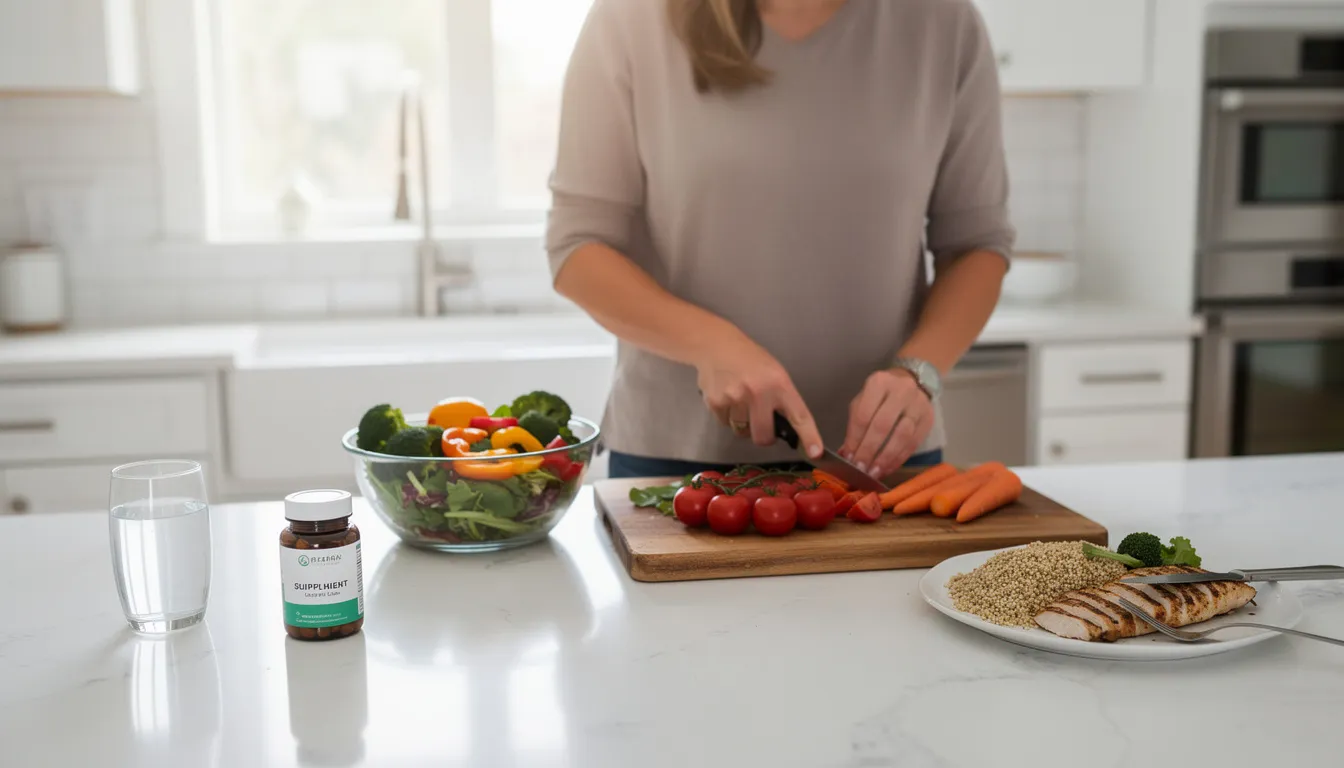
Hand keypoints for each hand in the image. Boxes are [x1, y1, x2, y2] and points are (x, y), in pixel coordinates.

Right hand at [695, 333, 822, 457]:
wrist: (716, 345)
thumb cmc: (750, 359)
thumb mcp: (774, 372)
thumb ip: (781, 399)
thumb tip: (786, 429)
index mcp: (779, 384)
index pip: (799, 415)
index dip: (809, 436)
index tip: (815, 452)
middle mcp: (758, 392)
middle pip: (763, 436)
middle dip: (764, 436)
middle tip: (762, 425)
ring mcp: (735, 398)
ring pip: (742, 431)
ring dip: (743, 423)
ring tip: (739, 400)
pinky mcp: (715, 402)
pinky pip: (725, 423)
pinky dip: (727, 415)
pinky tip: (727, 396)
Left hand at [840, 368, 933, 477]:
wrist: (910, 382)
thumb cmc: (880, 395)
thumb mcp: (863, 401)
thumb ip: (855, 425)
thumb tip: (846, 454)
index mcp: (879, 383)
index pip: (864, 415)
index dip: (855, 439)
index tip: (849, 458)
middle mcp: (901, 390)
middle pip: (883, 425)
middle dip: (869, 450)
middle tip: (860, 468)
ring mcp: (918, 404)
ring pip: (902, 436)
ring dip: (886, 458)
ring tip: (874, 472)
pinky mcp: (928, 419)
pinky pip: (913, 443)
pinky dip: (899, 459)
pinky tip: (888, 468)